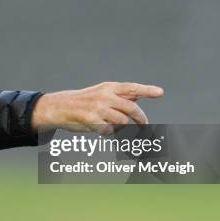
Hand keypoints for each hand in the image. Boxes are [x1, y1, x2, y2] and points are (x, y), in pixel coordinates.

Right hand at [31, 82, 163, 133]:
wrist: (60, 107)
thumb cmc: (83, 101)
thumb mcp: (101, 93)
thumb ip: (120, 95)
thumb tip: (138, 94)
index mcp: (108, 87)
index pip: (132, 88)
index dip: (147, 90)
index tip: (160, 92)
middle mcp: (104, 96)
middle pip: (131, 108)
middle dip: (140, 119)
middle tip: (144, 125)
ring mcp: (98, 108)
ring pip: (121, 122)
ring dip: (120, 126)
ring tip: (111, 125)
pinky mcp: (92, 120)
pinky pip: (108, 131)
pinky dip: (107, 132)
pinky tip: (99, 128)